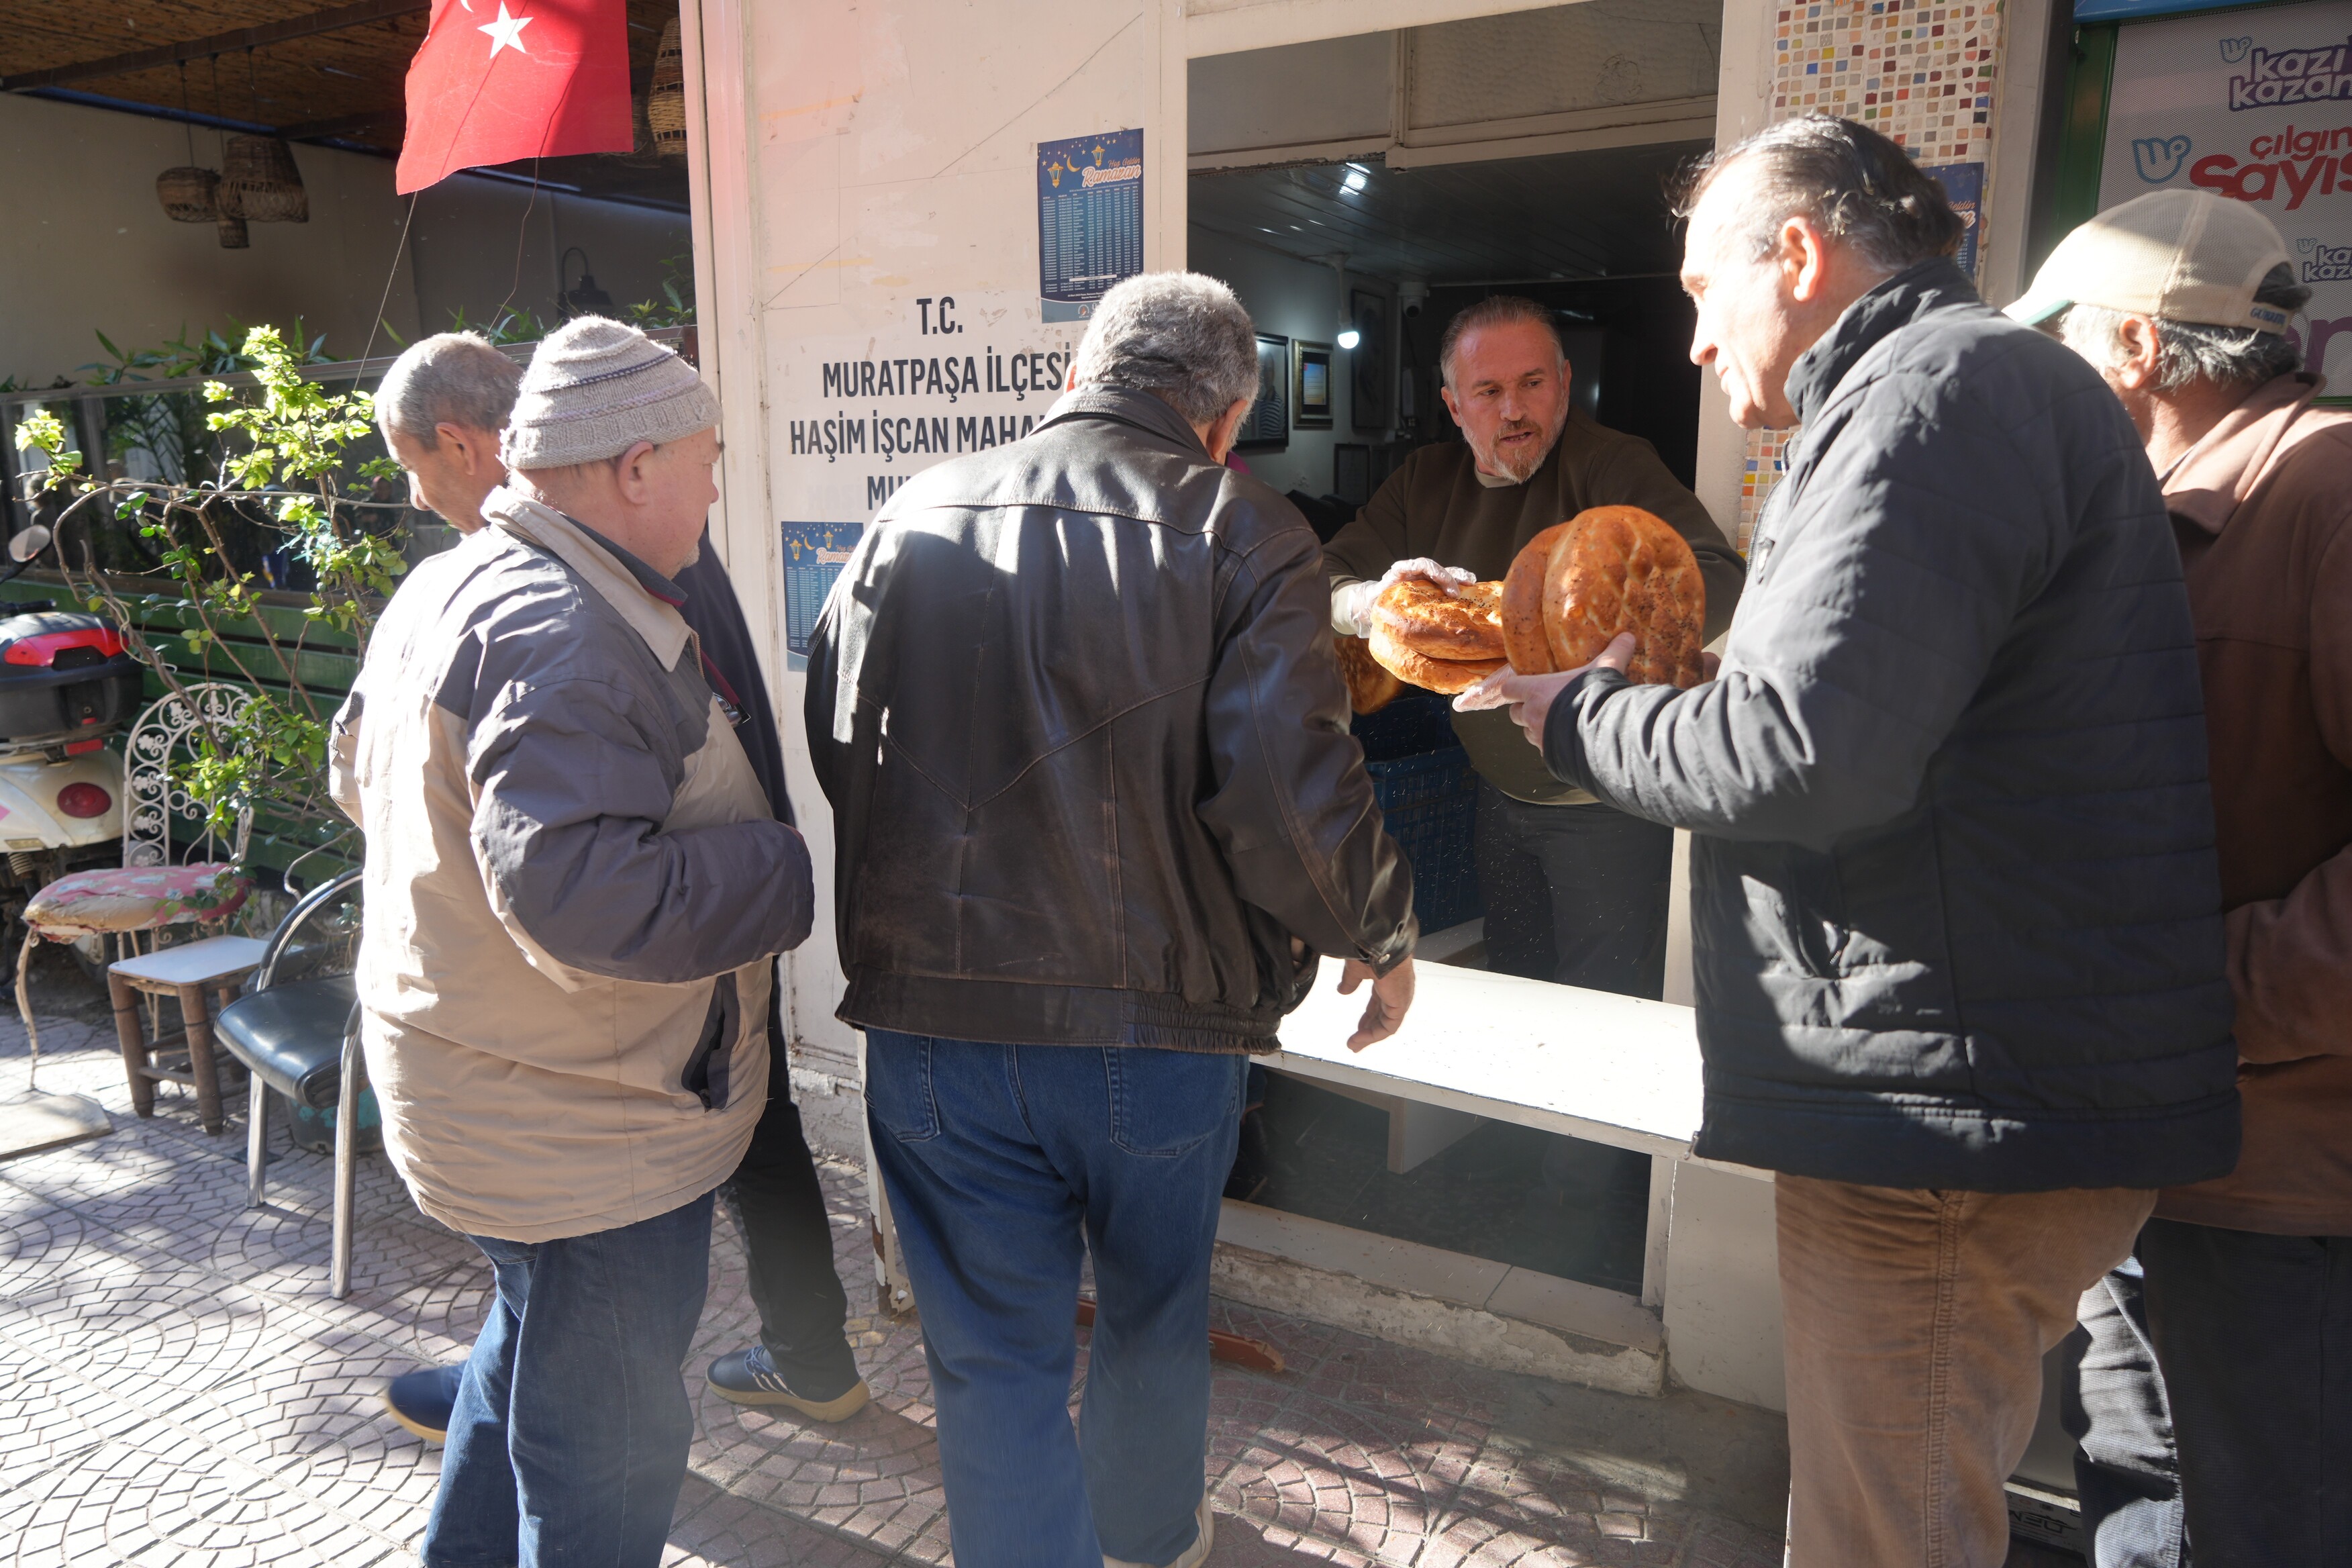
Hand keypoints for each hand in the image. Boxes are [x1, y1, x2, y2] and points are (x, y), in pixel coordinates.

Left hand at [1334, 558, 1476, 635]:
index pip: (1423, 565)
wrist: (1371, 603)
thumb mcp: (1375, 601)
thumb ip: (1381, 604)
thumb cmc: (1374, 602)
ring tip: (1473, 584)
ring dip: (1458, 578)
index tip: (1450, 591)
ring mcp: (1421, 577)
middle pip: (1437, 568)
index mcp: (1401, 570)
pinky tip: (1468, 592)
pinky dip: (1455, 586)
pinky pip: (1443, 583)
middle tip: (1467, 586)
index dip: (1439, 574)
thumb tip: (1386, 619)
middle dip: (1453, 576)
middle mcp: (1413, 571)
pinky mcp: (1427, 585)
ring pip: (1443, 572)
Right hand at [1337, 955, 1414, 1050]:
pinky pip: (1389, 1026)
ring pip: (1386, 1024)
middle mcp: (1396, 990)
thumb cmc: (1370, 948)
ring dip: (1369, 1036)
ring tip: (1354, 1045)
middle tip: (1355, 1041)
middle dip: (1368, 1030)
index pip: (1378, 1003)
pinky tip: (1360, 1039)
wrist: (1379, 943)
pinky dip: (1374, 1035)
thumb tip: (1343, 991)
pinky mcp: (1400, 1004)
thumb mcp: (1356, 968)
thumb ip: (1351, 981)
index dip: (1367, 1017)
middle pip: (1382, 1016)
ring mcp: (1400, 998)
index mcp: (1387, 979)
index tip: (1357, 1028)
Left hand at [1454, 632, 1636, 746]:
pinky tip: (1568, 741)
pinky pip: (1544, 750)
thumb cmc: (1597, 695)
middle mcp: (1532, 715)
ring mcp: (1539, 737)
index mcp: (1536, 691)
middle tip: (1542, 706)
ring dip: (1537, 728)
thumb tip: (1628, 636)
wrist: (1605, 732)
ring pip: (1528, 733)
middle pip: (1515, 713)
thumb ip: (1615, 651)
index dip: (1514, 688)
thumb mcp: (1607, 668)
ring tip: (1557, 723)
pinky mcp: (1549, 755)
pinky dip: (1552, 745)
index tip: (1522, 687)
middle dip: (1525, 710)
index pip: (1508, 688)